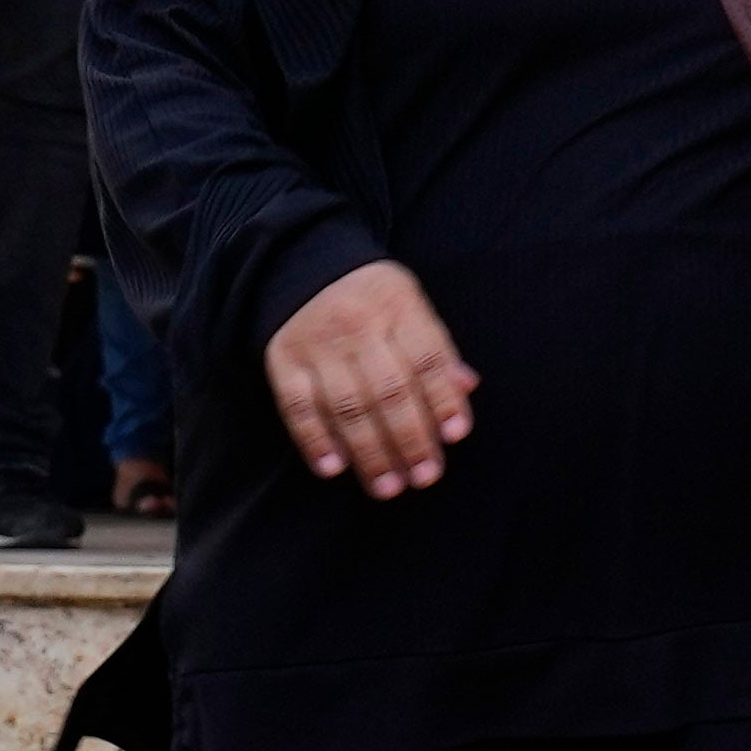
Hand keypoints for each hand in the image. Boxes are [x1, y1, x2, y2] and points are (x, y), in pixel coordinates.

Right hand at [263, 262, 475, 495]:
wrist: (300, 263)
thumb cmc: (372, 298)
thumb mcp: (411, 305)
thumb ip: (436, 348)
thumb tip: (466, 388)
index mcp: (398, 307)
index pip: (427, 358)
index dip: (443, 398)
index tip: (455, 436)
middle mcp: (358, 326)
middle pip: (389, 390)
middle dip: (409, 439)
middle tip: (424, 476)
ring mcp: (318, 345)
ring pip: (347, 406)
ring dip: (369, 452)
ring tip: (387, 487)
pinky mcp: (284, 361)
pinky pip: (298, 406)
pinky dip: (315, 440)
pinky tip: (333, 469)